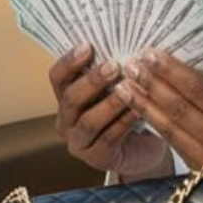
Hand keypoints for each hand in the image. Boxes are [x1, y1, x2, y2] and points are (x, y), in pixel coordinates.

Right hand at [49, 43, 170, 176]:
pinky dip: (123, 122)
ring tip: (127, 89)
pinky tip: (138, 110)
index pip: (57, 78)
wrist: (144, 149)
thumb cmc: (128, 112)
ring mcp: (78, 142)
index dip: (69, 61)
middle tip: (114, 66)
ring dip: (109, 103)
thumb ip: (113, 72)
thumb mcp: (117, 88)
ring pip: (88, 121)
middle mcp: (66, 121)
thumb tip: (125, 43)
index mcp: (66, 98)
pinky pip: (108, 138)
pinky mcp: (96, 159)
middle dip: (92, 81)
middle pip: (70, 99)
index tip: (88, 46)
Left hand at [113, 49, 202, 202]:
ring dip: (144, 105)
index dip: (172, 71)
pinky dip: (154, 124)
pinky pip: (172, 143)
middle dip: (151, 85)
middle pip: (179, 109)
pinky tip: (139, 108)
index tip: (151, 53)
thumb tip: (190, 67)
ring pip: (169, 129)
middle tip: (130, 65)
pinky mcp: (199, 173)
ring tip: (124, 86)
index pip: (200, 91)